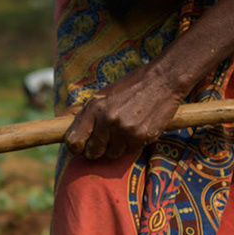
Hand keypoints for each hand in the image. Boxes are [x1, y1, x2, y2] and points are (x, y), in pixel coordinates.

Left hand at [63, 64, 187, 160]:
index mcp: (94, 107)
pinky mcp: (140, 136)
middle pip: (93, 152)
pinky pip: (130, 151)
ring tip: (123, 132)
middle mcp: (107, 119)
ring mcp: (124, 129)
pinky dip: (132, 145)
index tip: (82, 147)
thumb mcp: (103, 95)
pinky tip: (136, 131)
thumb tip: (71, 133)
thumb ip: (89, 115)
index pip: (73, 141)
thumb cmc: (131, 87)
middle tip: (104, 143)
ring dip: (116, 148)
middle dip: (97, 150)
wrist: (162, 80)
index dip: (77, 147)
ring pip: (112, 154)